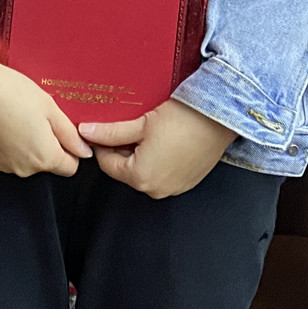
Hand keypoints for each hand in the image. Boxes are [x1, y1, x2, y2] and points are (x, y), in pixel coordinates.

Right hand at [0, 50, 92, 176]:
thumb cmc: (13, 93)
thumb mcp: (50, 107)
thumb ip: (70, 134)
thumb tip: (84, 152)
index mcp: (45, 157)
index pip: (70, 167)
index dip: (70, 149)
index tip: (61, 131)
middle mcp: (25, 170)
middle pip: (47, 164)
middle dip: (47, 145)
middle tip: (38, 118)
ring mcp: (4, 167)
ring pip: (27, 162)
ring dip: (27, 146)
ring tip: (18, 118)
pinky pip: (8, 158)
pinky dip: (9, 146)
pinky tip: (3, 124)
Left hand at [82, 99, 234, 198]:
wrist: (221, 118)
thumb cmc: (183, 119)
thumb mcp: (141, 123)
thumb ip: (110, 132)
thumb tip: (86, 132)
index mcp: (140, 177)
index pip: (107, 164)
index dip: (100, 144)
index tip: (99, 129)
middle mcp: (156, 189)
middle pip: (126, 170)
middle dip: (121, 149)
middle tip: (124, 125)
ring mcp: (173, 188)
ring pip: (144, 171)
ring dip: (139, 154)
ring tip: (145, 130)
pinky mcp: (187, 182)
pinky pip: (162, 173)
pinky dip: (157, 159)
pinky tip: (163, 139)